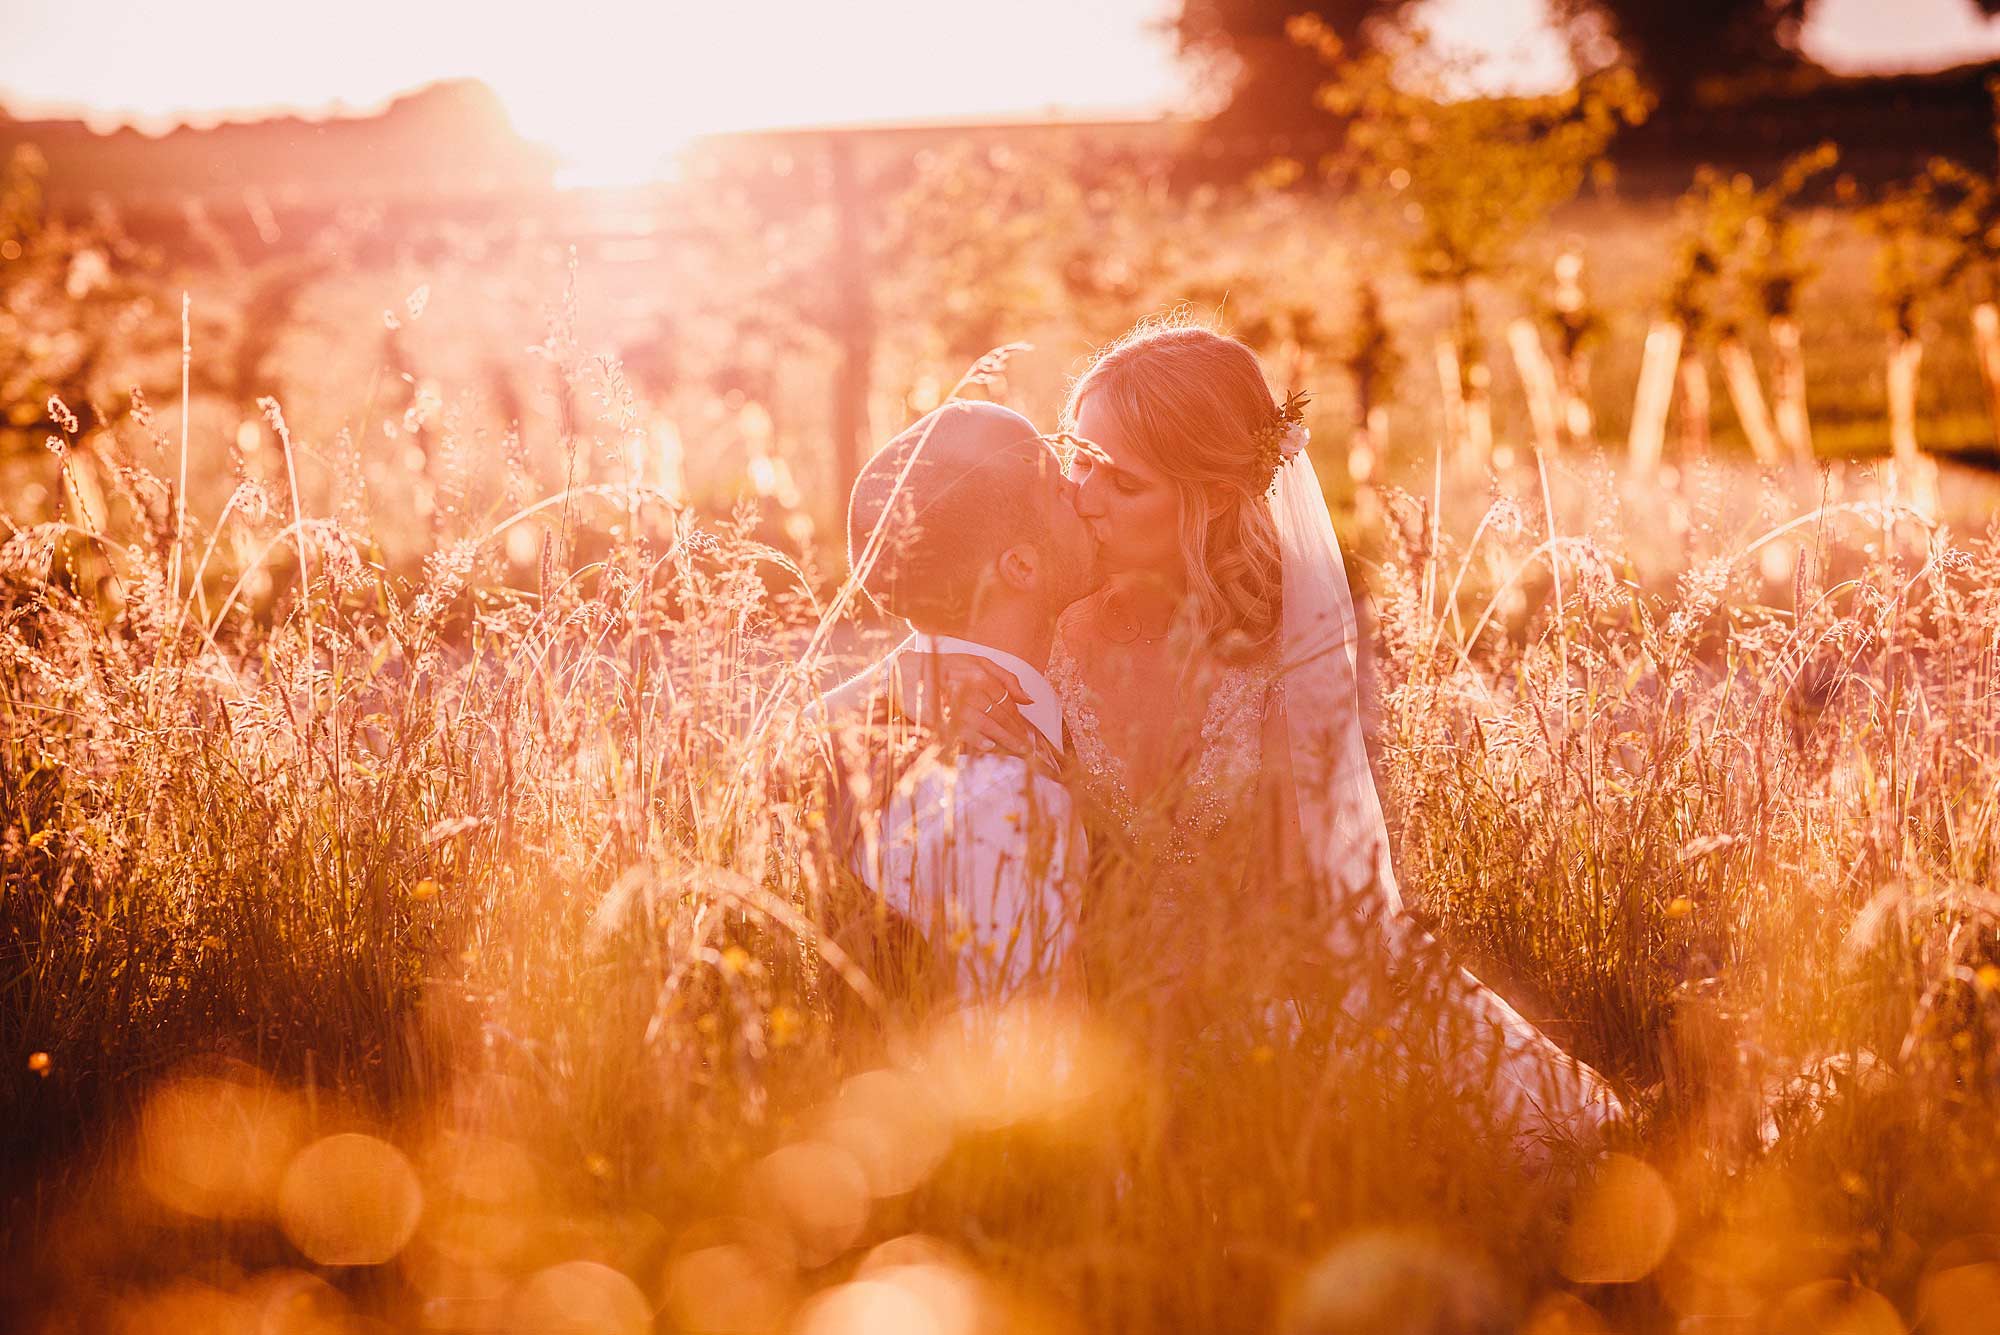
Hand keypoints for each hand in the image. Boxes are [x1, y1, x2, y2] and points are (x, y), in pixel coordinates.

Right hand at [894, 650, 1037, 756]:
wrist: (907, 673)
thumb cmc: (944, 667)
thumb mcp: (976, 662)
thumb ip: (1005, 677)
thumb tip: (1028, 699)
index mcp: (981, 674)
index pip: (1006, 700)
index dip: (1018, 716)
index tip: (1024, 730)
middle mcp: (972, 688)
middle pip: (1001, 714)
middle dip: (1016, 731)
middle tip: (1026, 746)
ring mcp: (958, 703)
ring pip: (989, 725)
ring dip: (1006, 739)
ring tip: (1018, 750)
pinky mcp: (943, 717)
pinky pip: (966, 732)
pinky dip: (979, 740)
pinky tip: (990, 747)